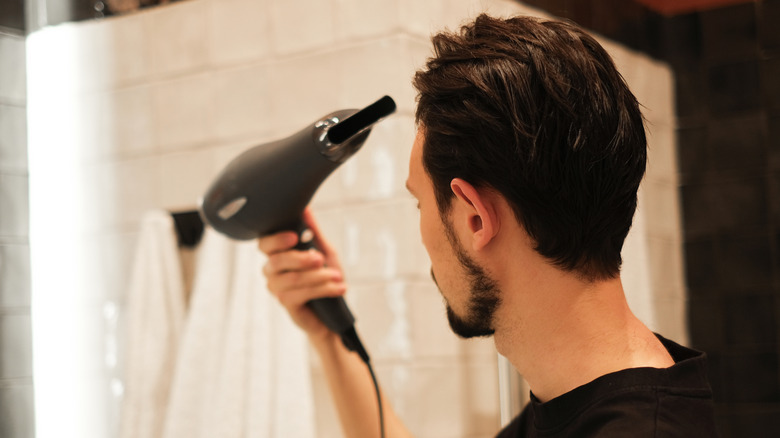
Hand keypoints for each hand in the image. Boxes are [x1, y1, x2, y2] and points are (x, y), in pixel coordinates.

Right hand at [258, 208, 346, 341]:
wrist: (334, 309)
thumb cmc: (325, 277)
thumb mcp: (324, 251)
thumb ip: (313, 232)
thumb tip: (306, 208)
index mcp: (277, 254)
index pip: (264, 243)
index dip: (276, 239)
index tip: (294, 237)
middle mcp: (272, 271)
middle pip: (277, 261)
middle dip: (301, 259)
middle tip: (321, 259)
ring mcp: (277, 289)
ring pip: (292, 279)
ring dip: (319, 276)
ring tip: (338, 276)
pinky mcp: (287, 305)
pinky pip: (301, 294)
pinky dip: (324, 289)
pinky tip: (340, 288)